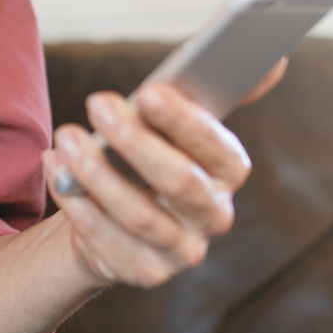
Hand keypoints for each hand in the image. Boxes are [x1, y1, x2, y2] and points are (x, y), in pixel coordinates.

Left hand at [41, 79, 265, 289]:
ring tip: (66, 139)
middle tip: (97, 103)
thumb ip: (211, 89)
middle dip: (135, 141)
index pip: (216, 147)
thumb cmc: (149, 152)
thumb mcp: (174, 120)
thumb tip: (275, 59)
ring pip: (140, 215)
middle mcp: (214, 214)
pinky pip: (108, 244)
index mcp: (228, 169)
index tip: (148, 91)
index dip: (183, 120)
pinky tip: (57, 170)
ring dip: (98, 173)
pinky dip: (78, 205)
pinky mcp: (146, 273)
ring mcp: (182, 250)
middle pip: (179, 181)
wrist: (115, 215)